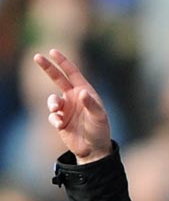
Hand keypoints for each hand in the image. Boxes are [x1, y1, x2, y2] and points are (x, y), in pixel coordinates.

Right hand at [34, 49, 111, 163]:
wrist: (93, 149)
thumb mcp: (98, 117)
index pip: (72, 73)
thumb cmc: (100, 130)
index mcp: (85, 92)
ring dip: (52, 103)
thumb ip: (90, 104)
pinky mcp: (60, 120)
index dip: (63, 62)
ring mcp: (66, 108)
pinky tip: (60, 125)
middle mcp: (74, 97)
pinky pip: (51, 116)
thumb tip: (81, 92)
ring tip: (57, 109)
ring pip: (52, 99)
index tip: (52, 51)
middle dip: (48, 68)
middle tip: (37, 56)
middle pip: (58, 79)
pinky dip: (53, 118)